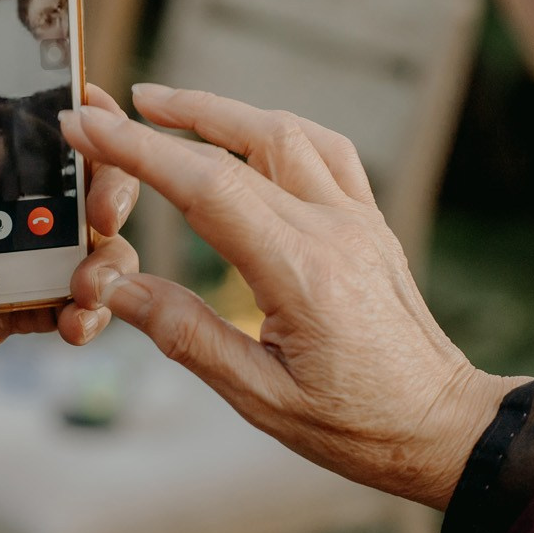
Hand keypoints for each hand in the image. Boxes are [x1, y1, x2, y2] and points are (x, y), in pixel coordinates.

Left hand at [0, 84, 143, 411]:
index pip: (32, 120)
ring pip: (81, 252)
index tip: (93, 118)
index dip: (82, 115)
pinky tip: (78, 326)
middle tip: (102, 214)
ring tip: (88, 288)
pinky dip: (81, 317)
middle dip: (111, 190)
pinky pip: (55, 311)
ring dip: (105, 264)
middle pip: (76, 183)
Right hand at [59, 84, 527, 509]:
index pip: (206, 187)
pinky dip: (277, 129)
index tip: (89, 127)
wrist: (444, 427)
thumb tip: (118, 286)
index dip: (138, 151)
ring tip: (164, 105)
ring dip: (220, 111)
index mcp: (300, 273)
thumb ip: (186, 335)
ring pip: (285, 133)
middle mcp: (333, 232)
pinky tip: (247, 129)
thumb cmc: (358, 426)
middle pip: (239, 146)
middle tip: (109, 107)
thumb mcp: (260, 398)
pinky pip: (326, 151)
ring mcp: (358, 221)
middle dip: (165, 121)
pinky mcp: (371, 225)